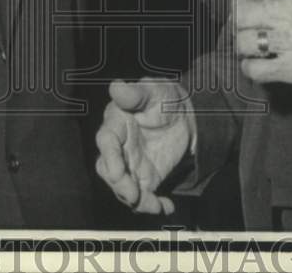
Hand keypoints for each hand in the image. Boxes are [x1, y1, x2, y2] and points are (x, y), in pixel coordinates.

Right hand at [95, 78, 193, 214]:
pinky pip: (142, 196)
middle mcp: (118, 146)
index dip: (109, 157)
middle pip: (108, 169)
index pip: (106, 141)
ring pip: (122, 187)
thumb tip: (116, 86)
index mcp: (116, 123)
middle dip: (119, 185)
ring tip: (155, 205)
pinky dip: (152, 205)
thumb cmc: (164, 97)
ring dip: (135, 200)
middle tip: (134, 196)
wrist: (185, 117)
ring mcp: (129, 164)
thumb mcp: (155, 90)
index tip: (116, 172)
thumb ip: (137, 92)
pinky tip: (166, 206)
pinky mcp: (143, 178)